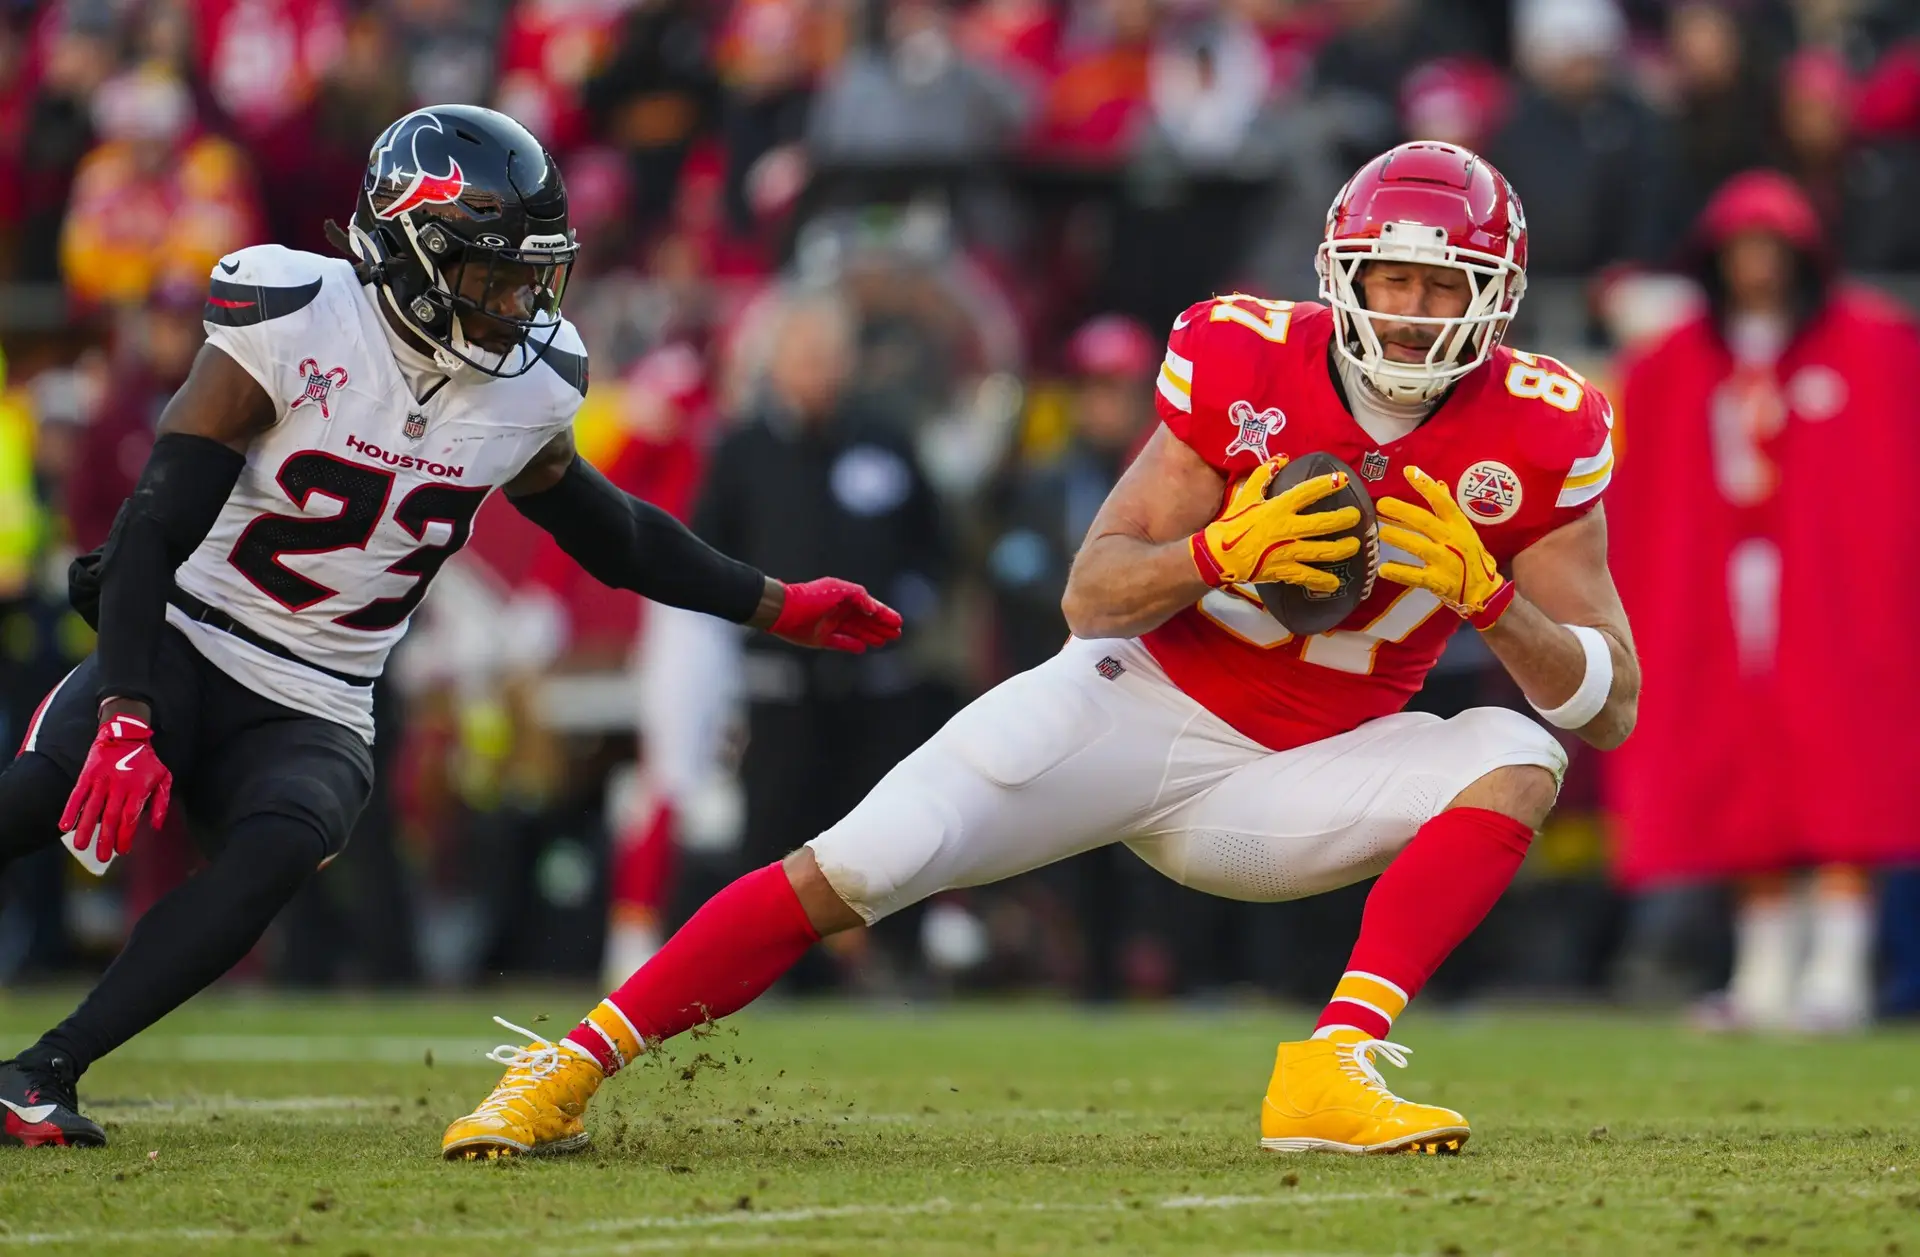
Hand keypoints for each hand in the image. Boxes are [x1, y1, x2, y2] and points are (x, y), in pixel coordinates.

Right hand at [60, 711, 171, 858]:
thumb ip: (161, 802)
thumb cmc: (146, 760)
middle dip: (105, 839)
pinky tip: (64, 825)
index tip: (122, 850)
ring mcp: (101, 780)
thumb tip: (156, 826)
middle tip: (102, 857)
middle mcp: (119, 786)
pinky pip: (77, 795)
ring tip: (80, 846)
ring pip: (92, 809)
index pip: (130, 818)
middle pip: (110, 817)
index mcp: (138, 789)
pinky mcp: (87, 775)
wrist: (126, 734)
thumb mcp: (163, 777)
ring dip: (85, 829)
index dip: (125, 835)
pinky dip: (70, 810)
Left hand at [768, 577, 903, 652]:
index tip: (898, 621)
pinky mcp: (822, 638)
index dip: (884, 614)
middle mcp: (839, 611)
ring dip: (871, 635)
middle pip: (866, 620)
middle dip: (882, 626)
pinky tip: (863, 648)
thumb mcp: (838, 589)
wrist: (785, 611)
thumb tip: (873, 608)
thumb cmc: (811, 597)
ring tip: (885, 641)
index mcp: (845, 598)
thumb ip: (859, 596)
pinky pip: (841, 642)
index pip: (870, 607)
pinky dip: (852, 645)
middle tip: (897, 633)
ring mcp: (831, 625)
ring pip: (857, 631)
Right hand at [1191, 456, 1360, 591]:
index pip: (1306, 492)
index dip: (1326, 485)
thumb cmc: (1232, 523)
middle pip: (1322, 524)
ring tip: (1354, 546)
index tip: (1343, 479)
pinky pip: (1307, 576)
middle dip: (1343, 520)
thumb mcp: (1245, 495)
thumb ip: (1263, 475)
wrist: (1217, 555)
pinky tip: (1335, 583)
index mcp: (1278, 508)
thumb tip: (1282, 458)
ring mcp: (1287, 552)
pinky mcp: (1284, 570)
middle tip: (1356, 517)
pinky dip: (1322, 581)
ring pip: (1322, 551)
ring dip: (1342, 548)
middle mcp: (1287, 529)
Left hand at [1377, 466, 1515, 626]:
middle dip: (1403, 511)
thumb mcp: (1463, 529)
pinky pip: (1416, 577)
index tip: (1409, 472)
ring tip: (1382, 533)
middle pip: (1426, 522)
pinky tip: (1383, 569)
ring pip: (1420, 547)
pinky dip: (1400, 573)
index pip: (1442, 502)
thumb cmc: (1470, 555)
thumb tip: (1439, 482)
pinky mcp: (1438, 581)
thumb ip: (1448, 507)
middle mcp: (1453, 540)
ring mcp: (1446, 561)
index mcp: (1458, 525)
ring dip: (1400, 538)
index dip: (1426, 486)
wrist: (1484, 590)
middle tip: (1382, 504)